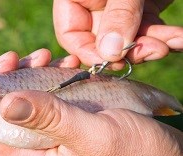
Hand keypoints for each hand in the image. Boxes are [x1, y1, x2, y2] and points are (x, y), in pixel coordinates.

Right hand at [53, 0, 182, 67]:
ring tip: (174, 41)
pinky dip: (167, 35)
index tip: (110, 61)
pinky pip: (150, 29)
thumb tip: (111, 54)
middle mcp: (94, 6)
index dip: (88, 51)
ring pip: (130, 39)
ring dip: (153, 44)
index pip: (71, 34)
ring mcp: (119, 9)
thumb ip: (117, 15)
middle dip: (129, 49)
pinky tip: (180, 37)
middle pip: (104, 41)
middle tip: (152, 50)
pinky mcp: (142, 9)